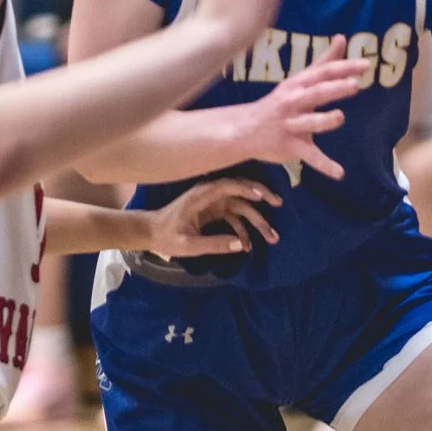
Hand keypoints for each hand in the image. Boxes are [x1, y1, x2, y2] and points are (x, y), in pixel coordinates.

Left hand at [142, 176, 282, 256]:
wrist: (151, 233)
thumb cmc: (166, 237)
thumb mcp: (189, 245)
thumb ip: (214, 244)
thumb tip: (241, 245)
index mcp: (201, 195)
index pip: (228, 185)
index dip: (246, 188)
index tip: (263, 197)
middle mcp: (210, 195)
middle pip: (240, 191)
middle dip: (261, 198)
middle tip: (280, 204)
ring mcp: (214, 202)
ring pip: (241, 206)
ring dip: (257, 221)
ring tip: (272, 237)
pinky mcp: (215, 211)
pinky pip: (234, 217)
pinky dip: (243, 230)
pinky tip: (248, 246)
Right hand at [236, 37, 373, 179]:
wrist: (245, 130)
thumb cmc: (279, 103)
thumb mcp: (298, 81)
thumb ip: (322, 62)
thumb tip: (341, 38)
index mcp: (298, 85)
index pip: (322, 73)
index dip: (343, 68)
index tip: (365, 65)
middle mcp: (293, 102)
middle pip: (316, 94)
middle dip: (334, 89)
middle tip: (355, 85)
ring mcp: (291, 125)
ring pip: (309, 123)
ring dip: (323, 121)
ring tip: (339, 117)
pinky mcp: (290, 146)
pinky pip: (309, 156)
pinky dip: (324, 165)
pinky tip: (340, 173)